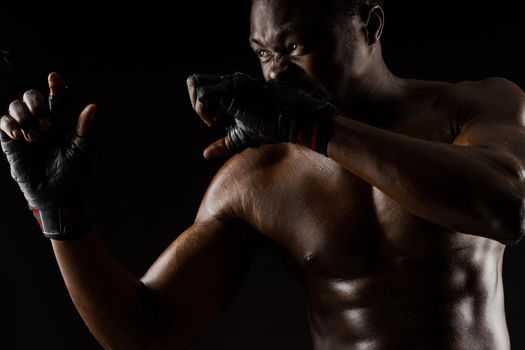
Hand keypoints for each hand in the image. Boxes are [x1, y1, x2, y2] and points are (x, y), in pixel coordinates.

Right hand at [0, 72, 96, 239]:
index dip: (55, 85)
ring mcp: (25, 129)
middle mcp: (42, 121)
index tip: (54, 78)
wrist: (56, 193)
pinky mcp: (11, 140)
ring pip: (15, 106)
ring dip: (24, 116)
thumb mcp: (82, 148)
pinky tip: (20, 136)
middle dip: (37, 103)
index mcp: (61, 120)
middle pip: (32, 96)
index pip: (57, 97)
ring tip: (35, 136)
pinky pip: (3, 122)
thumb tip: (93, 106)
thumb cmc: (73, 171)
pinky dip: (10, 124)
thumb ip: (85, 127)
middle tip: (47, 124)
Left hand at [187, 72, 337, 157]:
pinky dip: (203, 108)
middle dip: (195, 101)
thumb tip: (204, 154)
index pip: (203, 86)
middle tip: (209, 119)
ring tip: (213, 120)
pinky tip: (214, 121)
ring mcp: (233, 85)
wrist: (294, 121)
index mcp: (233, 90)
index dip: (200, 104)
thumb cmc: (272, 128)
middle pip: (195, 81)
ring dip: (198, 105)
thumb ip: (224, 144)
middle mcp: (232, 83)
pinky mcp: (236, 91)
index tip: (212, 120)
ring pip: (197, 84)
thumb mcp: (243, 137)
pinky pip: (206, 94)